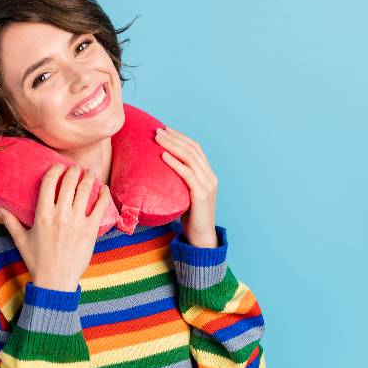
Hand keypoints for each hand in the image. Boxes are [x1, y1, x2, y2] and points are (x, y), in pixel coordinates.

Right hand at [0, 164, 111, 290]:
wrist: (55, 281)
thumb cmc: (37, 261)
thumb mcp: (21, 240)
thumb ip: (10, 222)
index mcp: (43, 214)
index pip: (49, 183)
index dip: (55, 170)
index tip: (59, 166)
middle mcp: (60, 214)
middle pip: (69, 183)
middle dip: (74, 171)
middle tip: (76, 168)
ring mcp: (77, 221)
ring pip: (86, 190)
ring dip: (90, 178)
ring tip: (91, 173)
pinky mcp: (91, 230)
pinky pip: (100, 207)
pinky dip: (104, 195)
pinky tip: (105, 189)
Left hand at [155, 126, 219, 247]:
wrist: (201, 238)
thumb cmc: (190, 217)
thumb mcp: (184, 194)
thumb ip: (178, 181)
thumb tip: (158, 170)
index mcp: (208, 174)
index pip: (195, 148)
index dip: (180, 137)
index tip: (165, 129)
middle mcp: (210, 176)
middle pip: (192, 149)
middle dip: (174, 137)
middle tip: (158, 130)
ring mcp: (208, 185)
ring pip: (190, 158)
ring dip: (172, 146)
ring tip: (158, 138)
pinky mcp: (202, 194)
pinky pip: (187, 174)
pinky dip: (175, 163)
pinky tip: (163, 156)